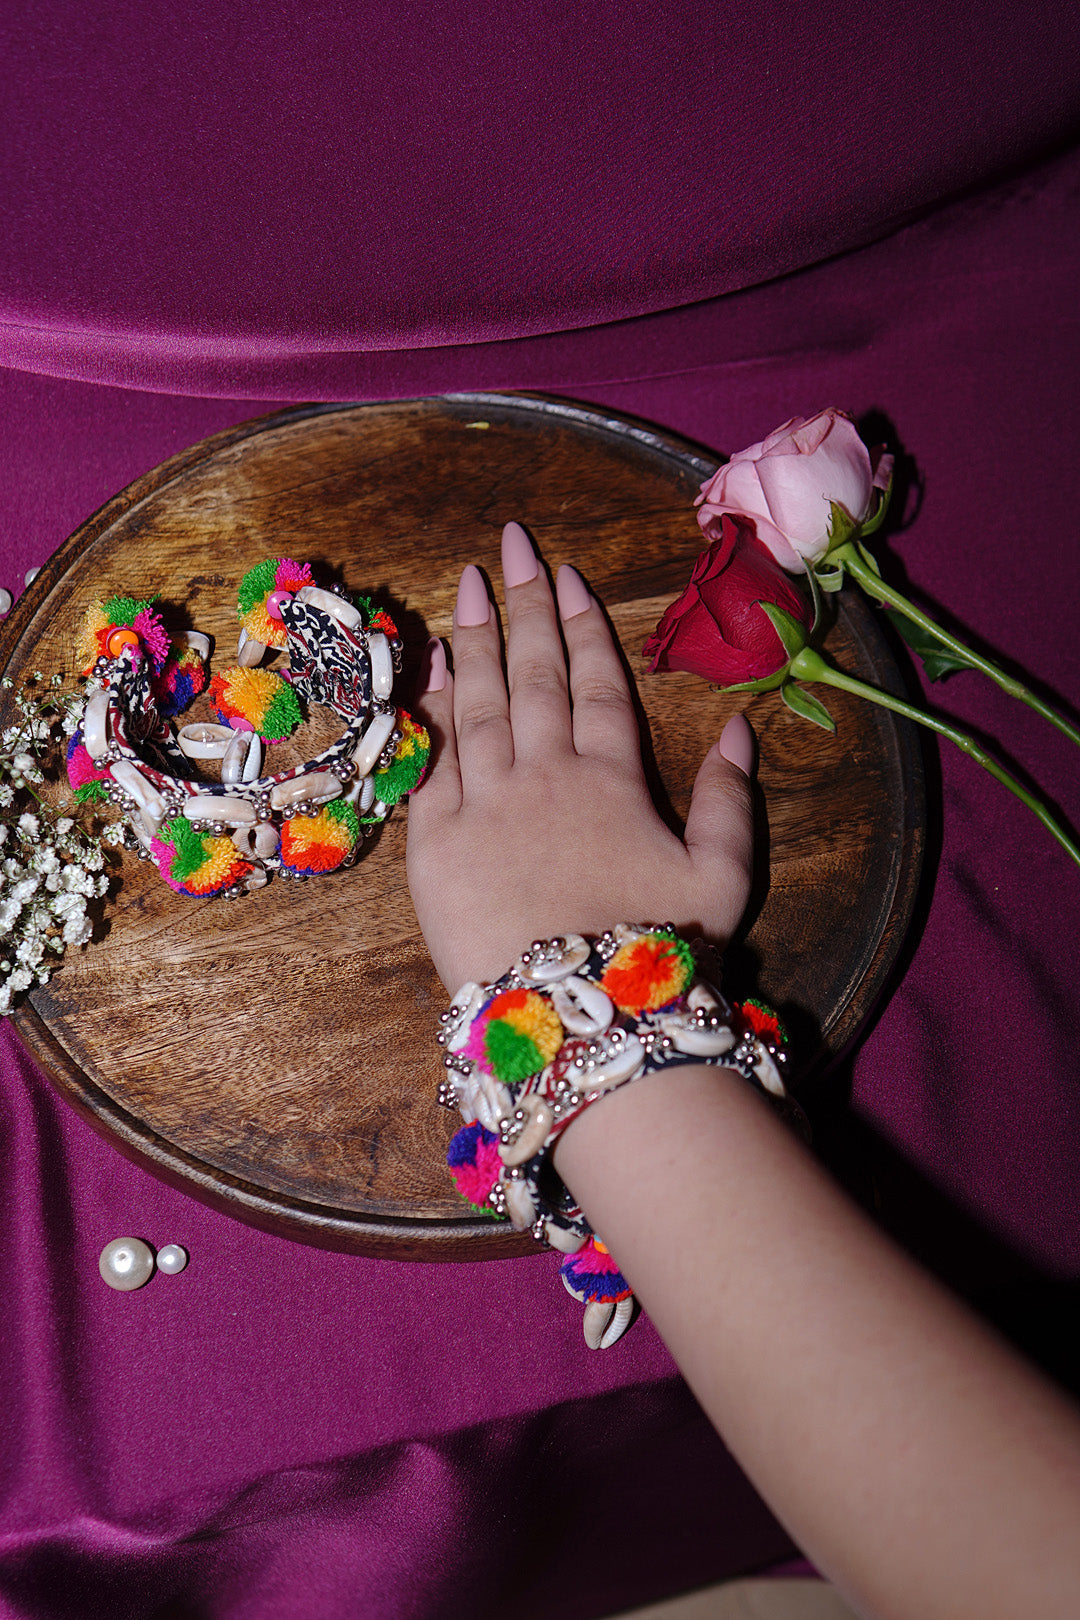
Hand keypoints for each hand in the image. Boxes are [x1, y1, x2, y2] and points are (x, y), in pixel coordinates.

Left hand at [406, 522, 756, 991]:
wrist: (576, 1015)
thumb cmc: (656, 951)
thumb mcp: (722, 879)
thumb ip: (732, 801)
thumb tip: (744, 729)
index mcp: (612, 779)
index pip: (598, 682)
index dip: (583, 624)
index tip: (568, 575)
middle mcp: (546, 774)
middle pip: (535, 673)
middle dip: (525, 603)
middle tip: (512, 544)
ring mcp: (486, 802)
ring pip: (479, 702)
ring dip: (475, 638)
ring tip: (469, 584)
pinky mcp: (436, 840)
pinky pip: (433, 759)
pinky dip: (433, 708)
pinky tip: (432, 667)